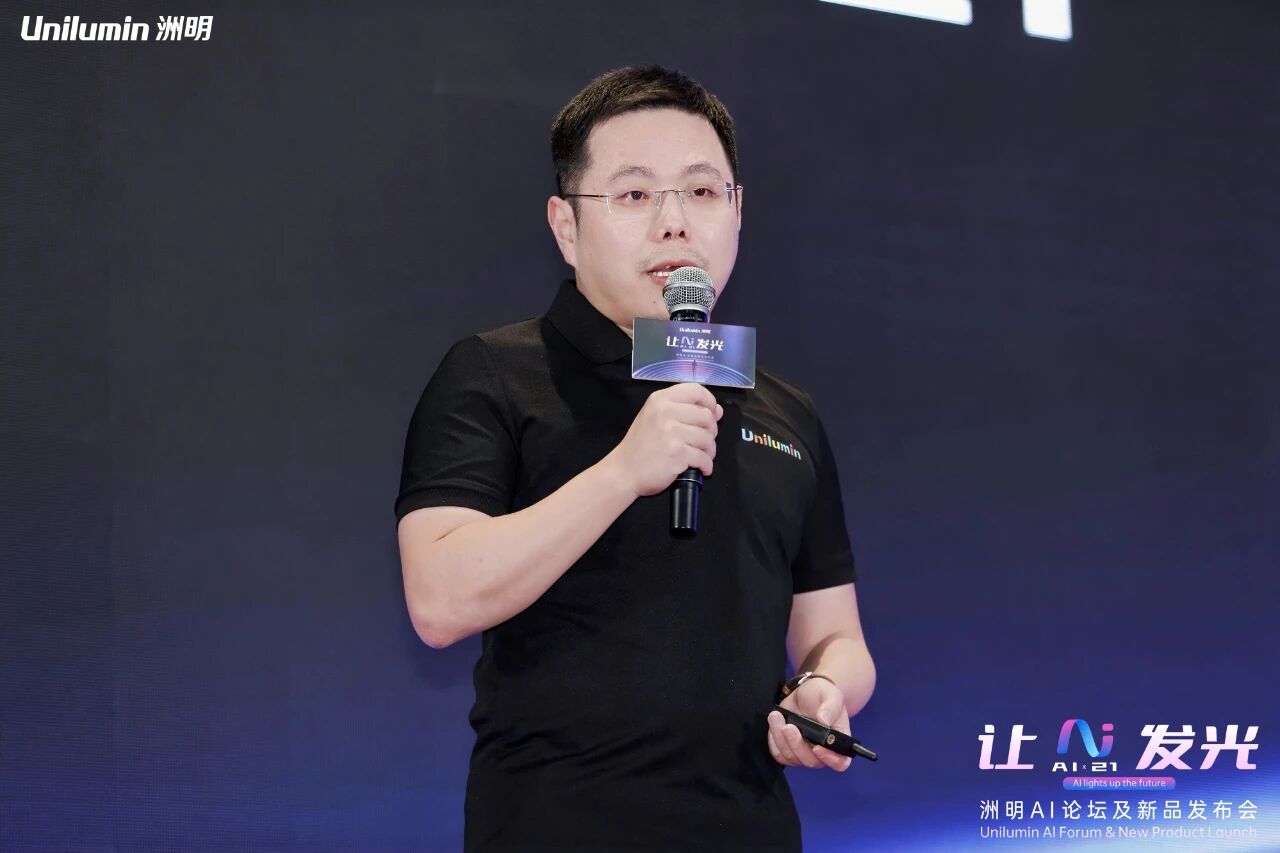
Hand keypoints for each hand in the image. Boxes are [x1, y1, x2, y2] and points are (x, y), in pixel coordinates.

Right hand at [605, 383, 722, 497]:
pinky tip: (700, 468)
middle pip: (706, 416)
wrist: (624, 471)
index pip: (696, 390)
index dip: (710, 402)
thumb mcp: (655, 417)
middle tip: (702, 442)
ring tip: (700, 456)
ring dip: (709, 451)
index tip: (712, 414)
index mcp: (661, 399)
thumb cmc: (640, 445)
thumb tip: (718, 411)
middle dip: (711, 431)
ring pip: (708, 438)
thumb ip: (684, 410)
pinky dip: (706, 466)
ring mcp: (672, 433)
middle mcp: (666, 412)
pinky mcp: (677, 453)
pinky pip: (704, 458)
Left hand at [767, 677, 852, 771]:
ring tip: (776, 716)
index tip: (817, 748)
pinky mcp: (787, 749)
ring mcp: (803, 752)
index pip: (840, 762)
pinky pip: (778, 753)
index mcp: (838, 741)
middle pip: (811, 761)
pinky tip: (774, 721)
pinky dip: (774, 739)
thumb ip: (831, 707)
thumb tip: (823, 720)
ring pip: (791, 757)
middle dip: (797, 745)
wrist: (805, 693)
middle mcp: (822, 751)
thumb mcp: (831, 694)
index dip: (830, 760)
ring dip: (781, 739)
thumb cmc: (822, 695)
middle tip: (789, 726)